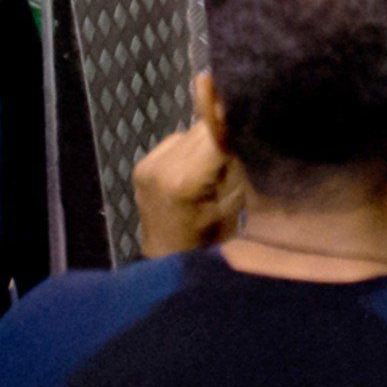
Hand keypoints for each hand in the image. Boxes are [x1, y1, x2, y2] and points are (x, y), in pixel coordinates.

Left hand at [133, 122, 242, 258]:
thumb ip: (233, 164)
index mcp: (185, 180)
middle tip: (230, 156)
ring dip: (202, 142)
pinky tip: (190, 169)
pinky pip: (172, 143)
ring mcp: (147, 165)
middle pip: (199, 130)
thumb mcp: (233, 203)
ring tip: (210, 166)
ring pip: (186, 133)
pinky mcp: (141, 165)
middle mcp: (161, 167)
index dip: (231, 127)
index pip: (214, 134)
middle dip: (218, 136)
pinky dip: (186, 149)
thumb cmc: (209, 239)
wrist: (169, 259)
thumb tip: (233, 127)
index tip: (245, 127)